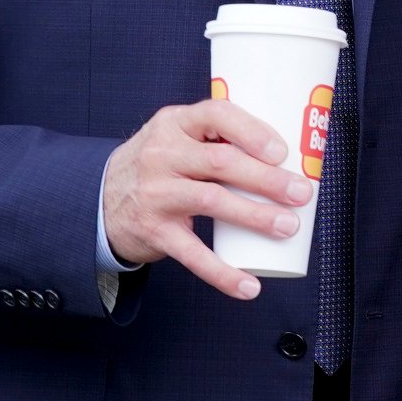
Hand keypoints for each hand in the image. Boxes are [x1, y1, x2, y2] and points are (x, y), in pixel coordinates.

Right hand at [101, 99, 312, 300]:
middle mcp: (162, 155)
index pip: (215, 115)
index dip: (251, 131)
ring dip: (255, 215)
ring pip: (212, 201)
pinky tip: (248, 285)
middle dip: (266, 178)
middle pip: (221, 162)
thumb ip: (217, 139)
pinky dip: (223, 273)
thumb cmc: (158, 164)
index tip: (282, 150)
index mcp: (174, 123)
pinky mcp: (154, 231)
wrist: (101, 198)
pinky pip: (193, 254)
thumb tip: (287, 159)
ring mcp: (156, 193)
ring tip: (287, 226)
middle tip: (301, 193)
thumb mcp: (176, 137)